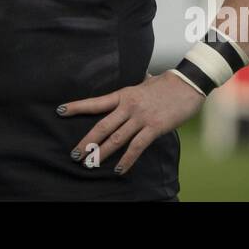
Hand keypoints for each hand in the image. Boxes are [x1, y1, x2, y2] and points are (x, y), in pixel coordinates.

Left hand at [59, 71, 205, 173]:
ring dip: (102, 152)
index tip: (60, 111)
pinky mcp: (155, 127)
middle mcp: (129, 106)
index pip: (95, 102)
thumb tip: (137, 80)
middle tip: (75, 154)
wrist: (188, 83)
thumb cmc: (167, 83)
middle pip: (102, 126)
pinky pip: (137, 146)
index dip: (77, 107)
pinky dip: (127, 159)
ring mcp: (141, 118)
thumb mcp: (145, 82)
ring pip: (116, 138)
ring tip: (91, 164)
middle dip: (87, 142)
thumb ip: (136, 87)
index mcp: (124, 94)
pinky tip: (119, 169)